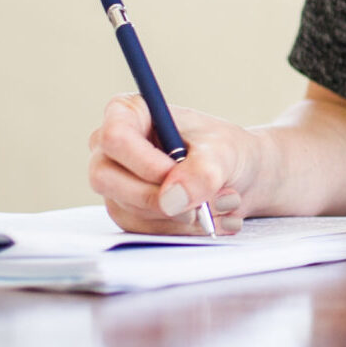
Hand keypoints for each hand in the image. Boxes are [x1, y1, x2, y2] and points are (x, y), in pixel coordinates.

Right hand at [88, 93, 263, 234]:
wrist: (237, 177)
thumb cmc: (224, 150)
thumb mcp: (222, 151)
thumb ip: (201, 170)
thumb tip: (172, 199)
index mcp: (131, 115)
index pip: (115, 137)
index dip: (143, 161)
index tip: (174, 171)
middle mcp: (113, 151)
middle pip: (107, 179)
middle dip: (158, 196)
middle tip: (199, 200)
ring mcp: (116, 185)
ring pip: (128, 210)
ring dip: (179, 215)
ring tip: (220, 201)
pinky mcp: (127, 213)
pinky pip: (142, 231)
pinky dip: (180, 230)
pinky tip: (210, 218)